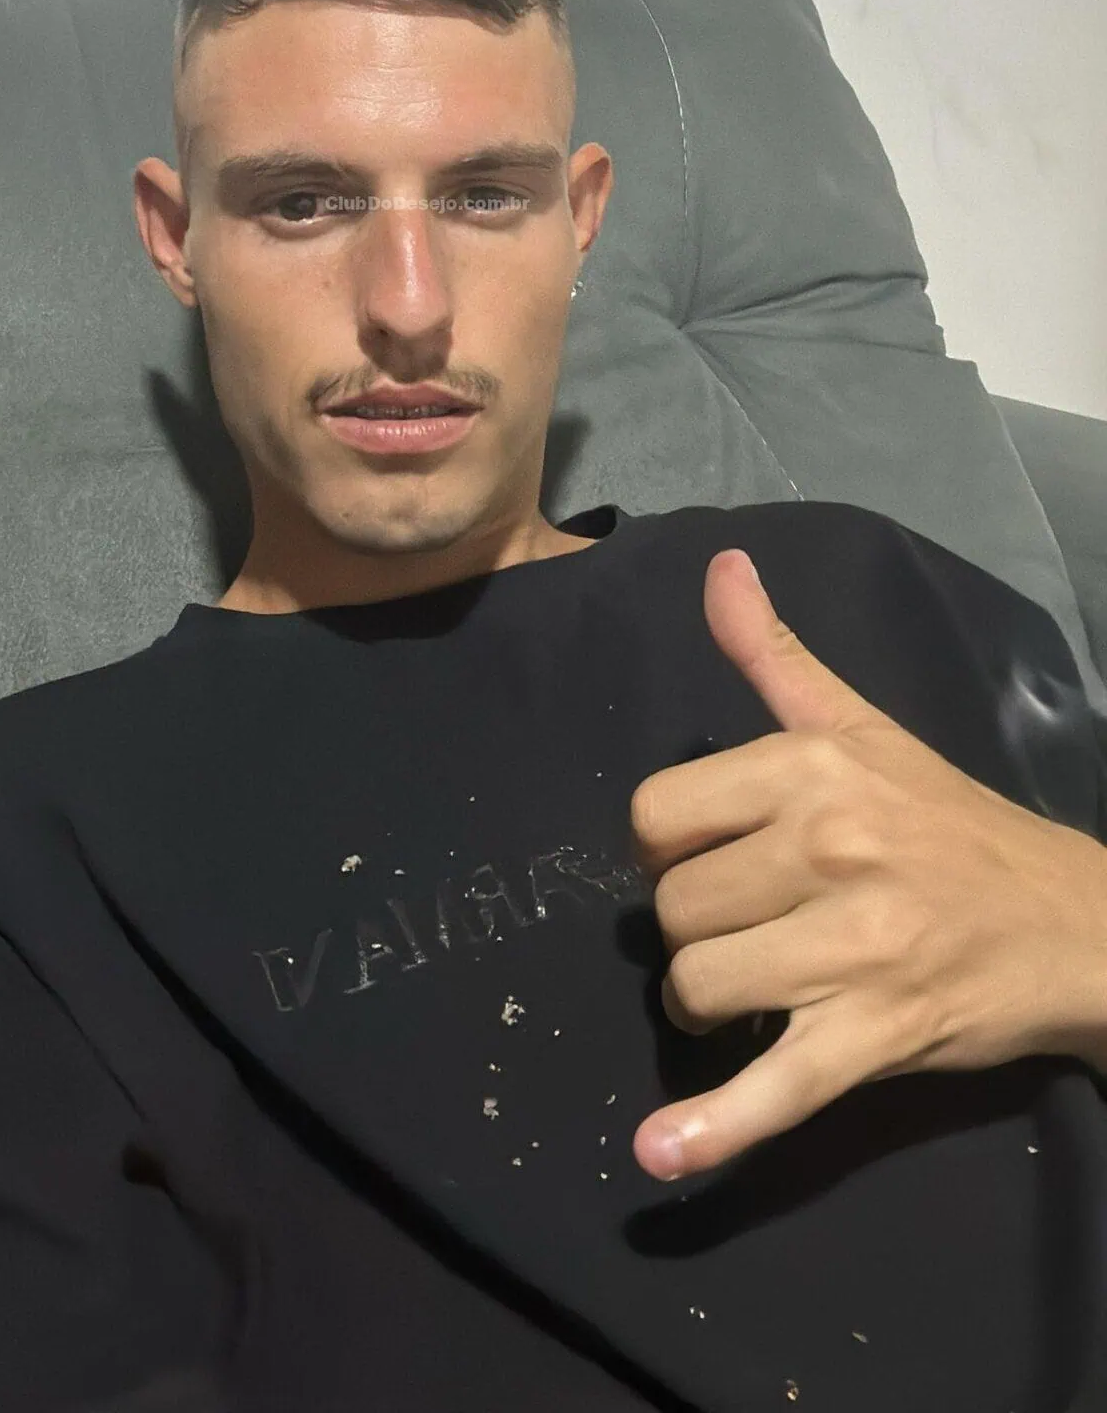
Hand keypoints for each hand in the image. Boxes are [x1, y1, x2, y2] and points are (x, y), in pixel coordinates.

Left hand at [627, 548, 1106, 1180]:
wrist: (1075, 922)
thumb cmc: (951, 823)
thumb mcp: (863, 727)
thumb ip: (773, 655)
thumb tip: (720, 566)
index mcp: (813, 768)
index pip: (657, 816)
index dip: (669, 848)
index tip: (717, 856)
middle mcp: (829, 847)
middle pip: (673, 909)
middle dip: (699, 927)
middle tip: (759, 923)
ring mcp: (853, 947)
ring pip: (700, 987)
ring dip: (713, 1004)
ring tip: (764, 988)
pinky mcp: (876, 1036)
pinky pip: (778, 1086)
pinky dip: (717, 1128)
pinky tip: (662, 1155)